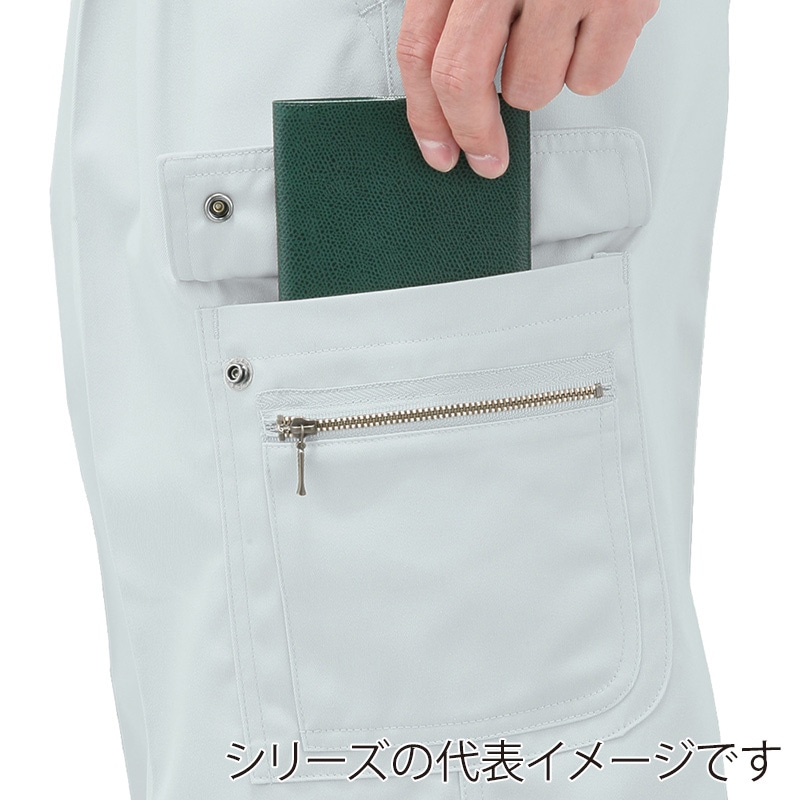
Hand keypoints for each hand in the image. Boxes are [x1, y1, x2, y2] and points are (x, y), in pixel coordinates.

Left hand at [396, 0, 659, 177]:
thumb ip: (456, 11)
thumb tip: (440, 97)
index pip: (421, 51)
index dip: (424, 115)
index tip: (438, 151)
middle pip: (464, 80)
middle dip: (473, 133)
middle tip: (486, 156)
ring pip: (531, 89)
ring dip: (540, 80)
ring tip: (557, 32)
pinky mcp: (621, 0)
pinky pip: (592, 79)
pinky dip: (591, 67)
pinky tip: (593, 26)